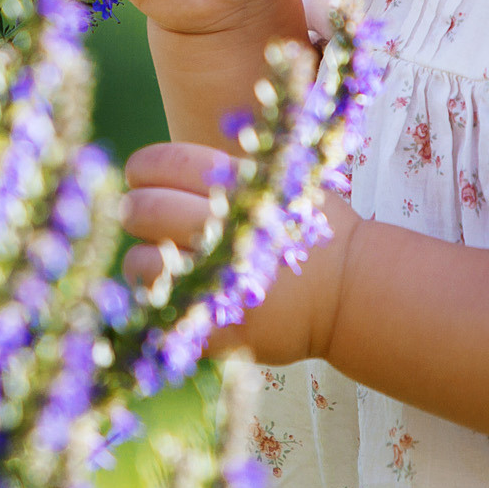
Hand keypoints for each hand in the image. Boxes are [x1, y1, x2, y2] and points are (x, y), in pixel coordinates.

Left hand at [119, 139, 361, 367]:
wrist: (353, 290)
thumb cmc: (311, 228)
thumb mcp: (284, 177)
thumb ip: (231, 168)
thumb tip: (169, 160)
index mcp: (244, 187)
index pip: (167, 164)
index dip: (143, 167)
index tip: (139, 174)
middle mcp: (231, 230)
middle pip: (148, 210)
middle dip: (135, 209)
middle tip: (138, 213)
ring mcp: (225, 282)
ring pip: (142, 263)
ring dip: (141, 260)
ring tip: (154, 260)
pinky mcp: (220, 327)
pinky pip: (161, 312)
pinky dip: (157, 302)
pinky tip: (170, 294)